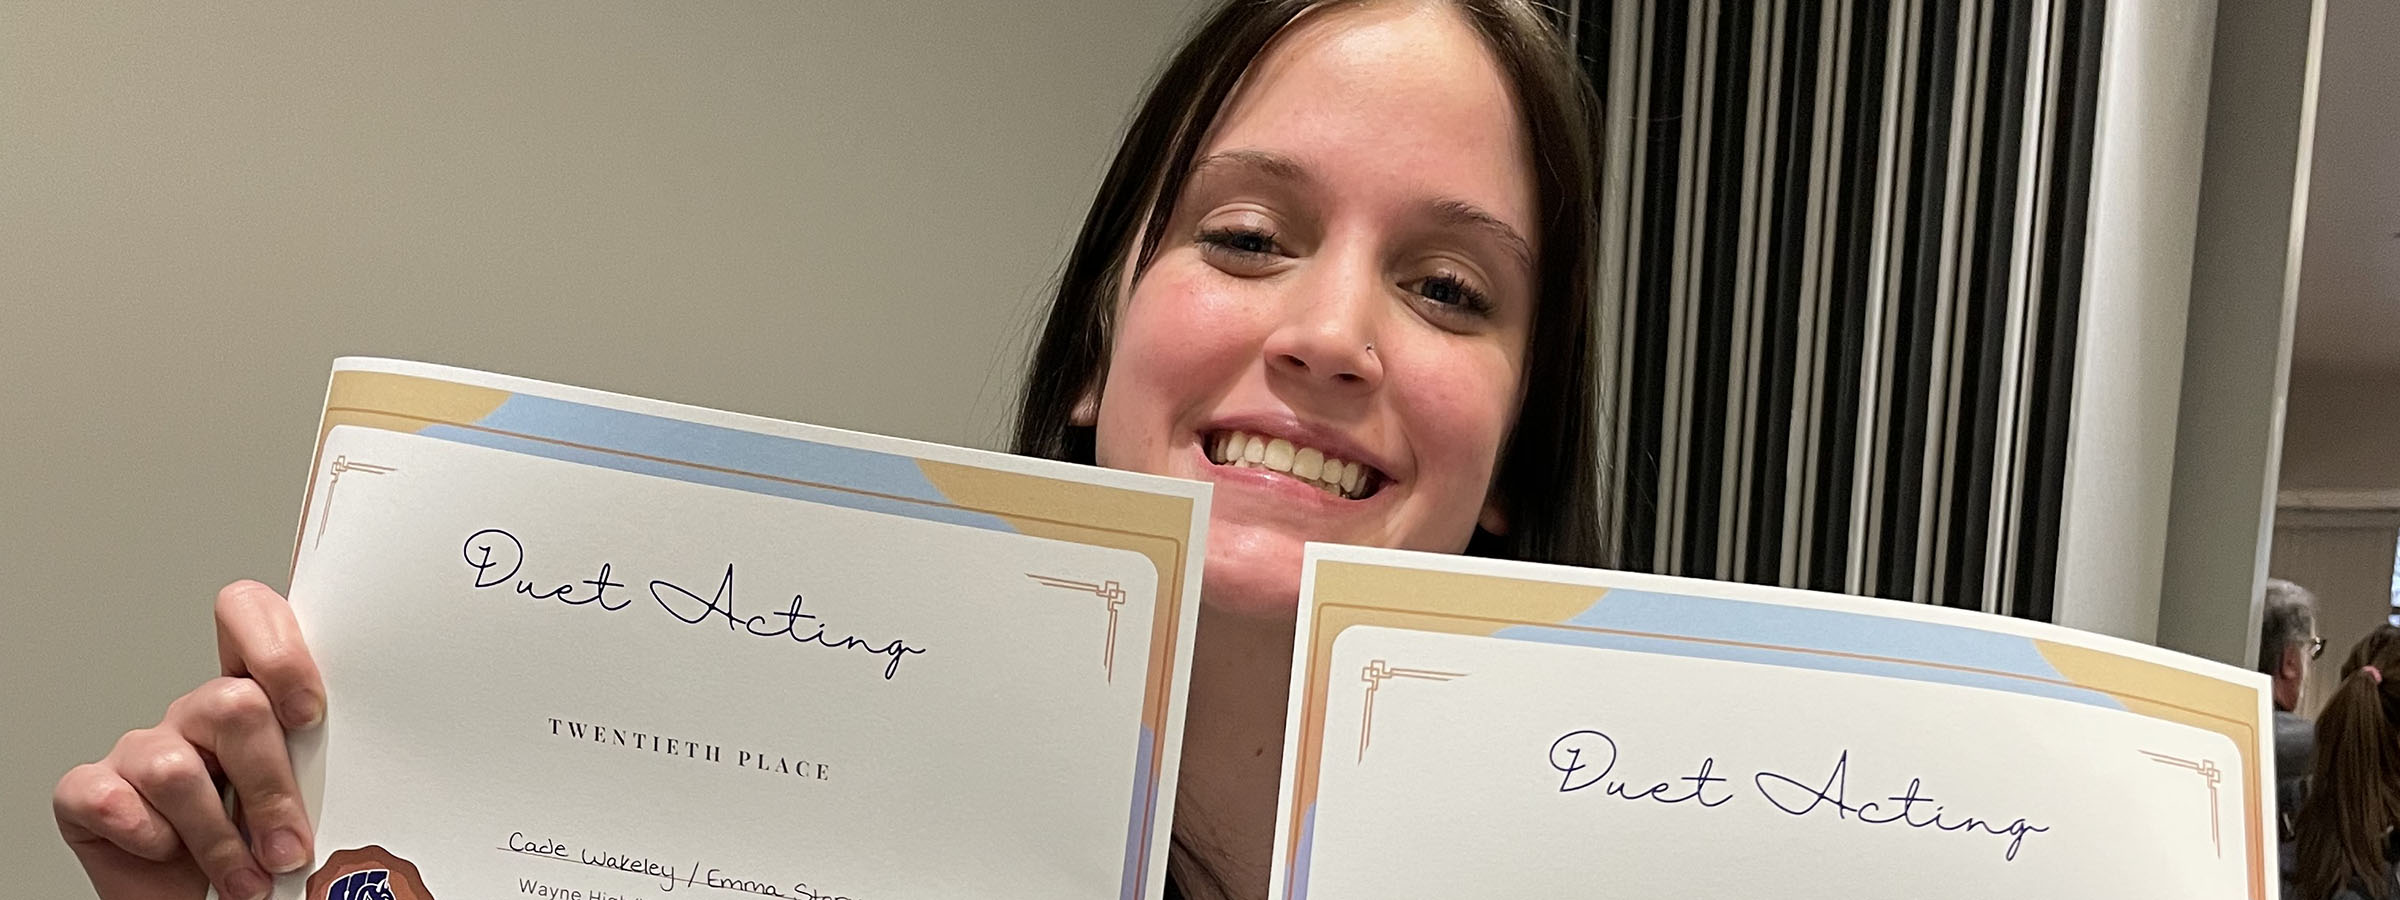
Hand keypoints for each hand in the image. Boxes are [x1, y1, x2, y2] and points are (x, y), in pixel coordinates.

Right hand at [53, 580, 325, 899]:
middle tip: (289, 848)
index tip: (309, 716)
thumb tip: (373, 786)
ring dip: (219, 839)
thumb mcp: (313, 809)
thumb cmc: (266, 860)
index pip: (250, 616)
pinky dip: (147, 838)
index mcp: (254, 700)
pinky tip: (167, 855)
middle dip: (269, 788)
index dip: (278, 651)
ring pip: (176, 769)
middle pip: (232, 704)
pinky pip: (108, 800)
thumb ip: (330, 776)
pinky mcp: (89, 794)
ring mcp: (140, 752)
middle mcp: (196, 716)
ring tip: (247, 881)